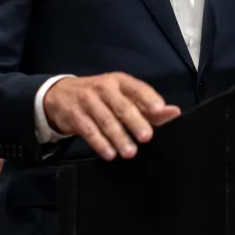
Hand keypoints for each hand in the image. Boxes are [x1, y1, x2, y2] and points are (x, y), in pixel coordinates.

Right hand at [43, 73, 180, 159]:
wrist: (60, 95)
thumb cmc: (100, 97)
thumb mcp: (122, 96)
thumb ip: (147, 106)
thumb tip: (174, 112)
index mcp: (119, 81)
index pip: (136, 87)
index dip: (148, 98)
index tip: (160, 110)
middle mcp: (103, 87)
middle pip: (122, 106)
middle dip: (135, 121)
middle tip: (147, 137)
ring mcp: (87, 100)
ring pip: (106, 120)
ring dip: (119, 137)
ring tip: (130, 152)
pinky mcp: (74, 115)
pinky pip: (88, 130)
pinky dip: (100, 143)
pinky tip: (110, 154)